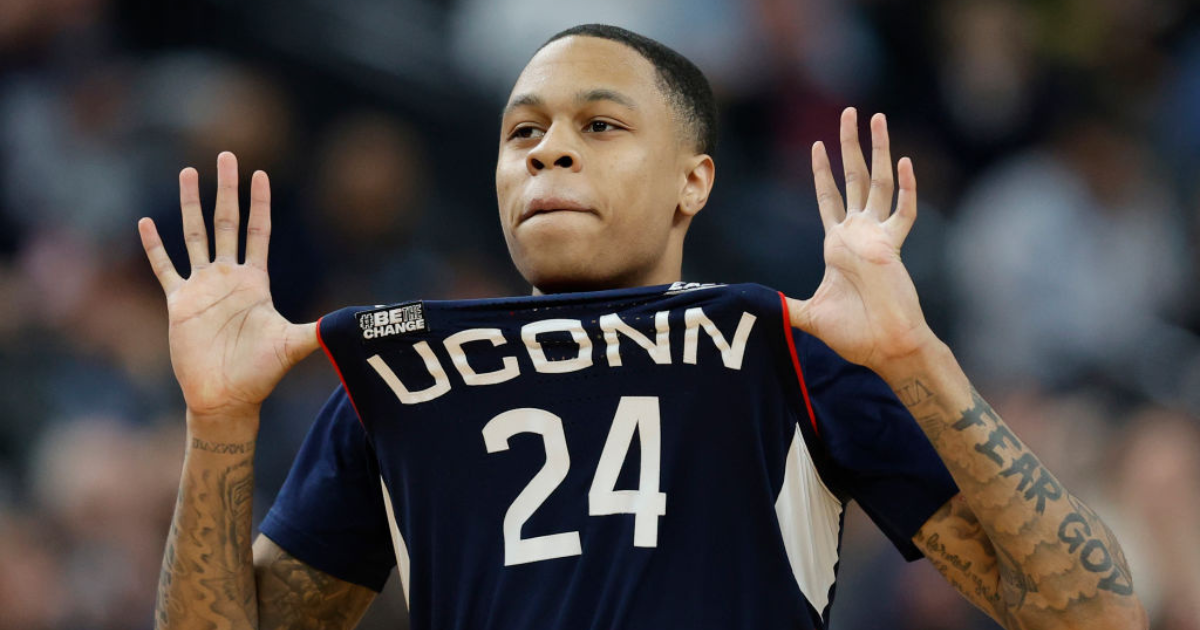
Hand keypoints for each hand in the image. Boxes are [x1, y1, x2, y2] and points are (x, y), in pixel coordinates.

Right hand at [138, 152, 317, 425]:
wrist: (226, 397)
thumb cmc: (261, 373)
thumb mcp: (294, 344)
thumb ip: (320, 330)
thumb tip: (355, 323)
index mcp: (256, 281)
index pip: (259, 231)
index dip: (260, 203)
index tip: (260, 173)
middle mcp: (229, 278)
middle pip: (226, 222)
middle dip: (226, 189)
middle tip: (226, 154)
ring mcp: (202, 288)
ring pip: (194, 235)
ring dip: (190, 204)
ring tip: (187, 172)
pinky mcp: (179, 303)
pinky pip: (165, 268)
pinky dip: (155, 246)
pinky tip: (146, 222)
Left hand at [786, 108, 937, 370]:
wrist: (884, 347)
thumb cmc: (853, 333)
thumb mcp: (808, 315)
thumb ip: (784, 307)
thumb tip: (753, 308)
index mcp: (838, 245)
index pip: (829, 198)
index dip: (823, 171)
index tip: (817, 143)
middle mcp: (859, 234)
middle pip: (855, 178)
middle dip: (851, 145)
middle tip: (849, 112)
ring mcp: (878, 238)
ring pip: (879, 184)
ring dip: (878, 150)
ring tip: (876, 118)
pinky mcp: (894, 248)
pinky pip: (902, 214)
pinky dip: (906, 189)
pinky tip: (904, 161)